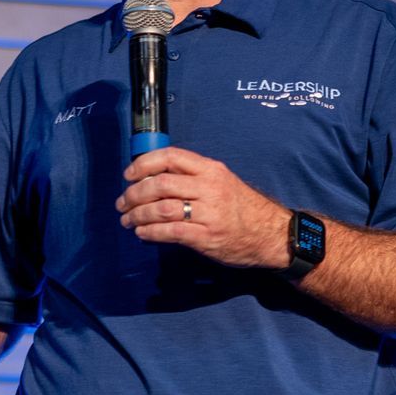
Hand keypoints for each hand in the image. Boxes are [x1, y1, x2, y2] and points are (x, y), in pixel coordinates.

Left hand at [116, 147, 288, 268]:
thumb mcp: (223, 182)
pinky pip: (171, 232)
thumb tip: (154, 179)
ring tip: (128, 220)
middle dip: (135, 193)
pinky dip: (151, 232)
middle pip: (160, 184)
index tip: (129, 175)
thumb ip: (193, 178)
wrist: (272, 235)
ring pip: (161, 208)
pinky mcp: (207, 237)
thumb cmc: (243, 208)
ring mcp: (209, 213)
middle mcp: (209, 187)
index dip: (144, 164)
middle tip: (123, 203)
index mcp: (211, 169)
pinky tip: (142, 233)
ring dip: (138, 214)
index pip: (171, 157)